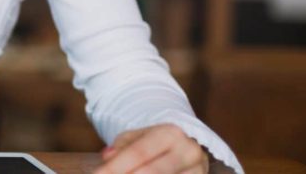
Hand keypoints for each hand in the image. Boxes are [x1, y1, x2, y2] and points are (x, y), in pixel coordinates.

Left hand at [94, 124, 208, 173]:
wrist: (186, 149)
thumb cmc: (154, 145)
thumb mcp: (136, 138)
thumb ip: (121, 147)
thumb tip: (107, 157)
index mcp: (170, 134)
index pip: (139, 152)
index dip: (116, 167)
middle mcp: (188, 152)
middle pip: (154, 171)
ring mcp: (198, 171)